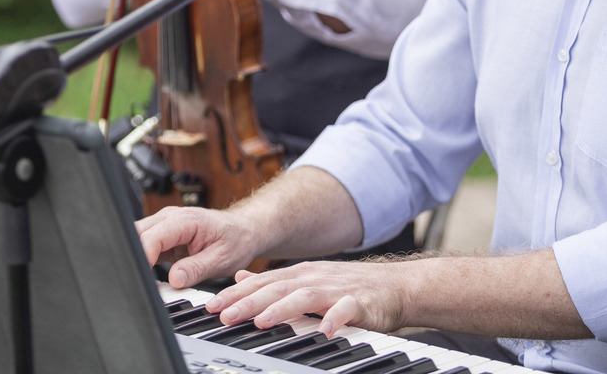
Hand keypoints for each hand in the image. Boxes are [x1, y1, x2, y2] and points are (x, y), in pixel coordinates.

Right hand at [135, 205, 262, 289]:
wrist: (243, 232)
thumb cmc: (236, 241)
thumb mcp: (222, 259)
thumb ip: (197, 269)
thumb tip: (174, 279)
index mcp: (186, 220)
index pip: (153, 236)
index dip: (144, 257)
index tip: (143, 278)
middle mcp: (172, 218)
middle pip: (138, 234)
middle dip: (135, 258)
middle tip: (140, 283)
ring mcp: (165, 224)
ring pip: (137, 237)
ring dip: (138, 258)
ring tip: (144, 280)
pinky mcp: (164, 235)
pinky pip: (145, 244)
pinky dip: (143, 259)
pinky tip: (150, 274)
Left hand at [202, 259, 410, 337]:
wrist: (395, 286)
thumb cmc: (349, 286)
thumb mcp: (307, 277)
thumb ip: (274, 279)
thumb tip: (241, 276)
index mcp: (299, 274)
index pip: (262, 282)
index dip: (235, 293)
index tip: (211, 306)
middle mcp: (314, 278)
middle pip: (277, 288)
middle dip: (249, 301)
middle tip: (225, 315)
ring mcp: (336, 289)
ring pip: (305, 296)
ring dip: (282, 309)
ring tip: (262, 321)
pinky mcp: (360, 303)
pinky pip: (346, 310)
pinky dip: (334, 319)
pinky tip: (324, 331)